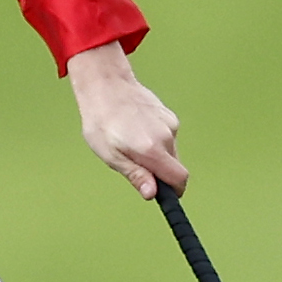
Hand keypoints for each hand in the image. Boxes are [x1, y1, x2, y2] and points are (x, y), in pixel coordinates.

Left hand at [66, 43, 185, 193]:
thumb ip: (136, 175)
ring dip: (156, 155)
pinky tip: (136, 130)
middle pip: (175, 166)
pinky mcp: (169, 116)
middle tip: (133, 163)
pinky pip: (167, 136)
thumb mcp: (111, 156)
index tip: (165, 194)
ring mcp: (170, 124)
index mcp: (152, 149)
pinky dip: (156, 140)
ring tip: (130, 143)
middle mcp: (167, 137)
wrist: (106, 87)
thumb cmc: (102, 123)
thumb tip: (152, 194)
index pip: (179, 178)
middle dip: (160, 171)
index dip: (174, 190)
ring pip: (170, 151)